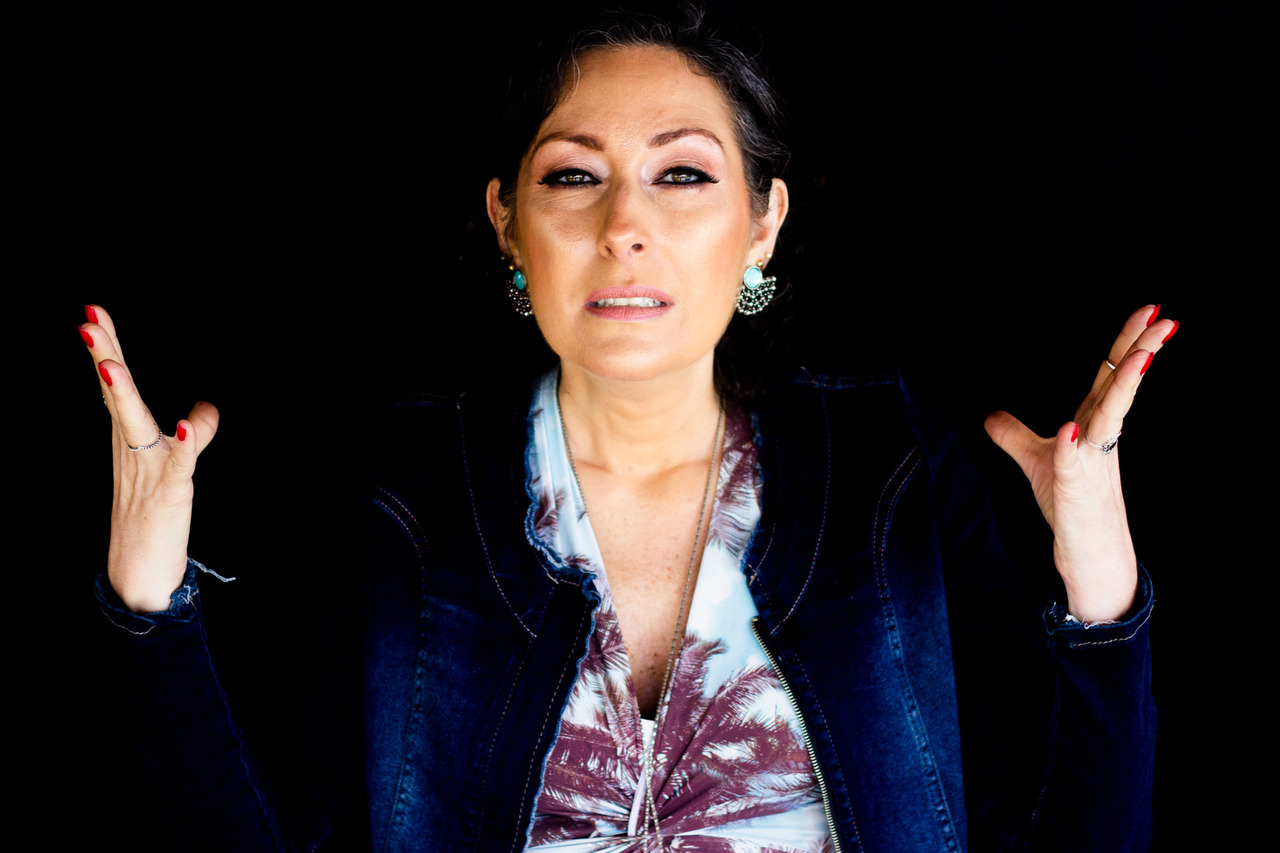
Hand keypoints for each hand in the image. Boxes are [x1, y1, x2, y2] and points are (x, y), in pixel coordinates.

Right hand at [81, 304, 219, 612]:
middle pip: (116, 394)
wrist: (139, 572)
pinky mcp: (170, 490)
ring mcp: (148, 467)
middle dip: (104, 357)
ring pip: (134, 422)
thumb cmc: (152, 518)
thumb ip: (190, 436)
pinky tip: (190, 421)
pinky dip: (185, 441)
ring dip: (124, 393)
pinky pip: (178, 462)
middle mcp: (132, 447)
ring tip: (111, 364)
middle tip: (87, 322)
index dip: (107, 349)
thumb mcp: (173, 469)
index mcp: (128, 438)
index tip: (94, 312)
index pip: (115, 385)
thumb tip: (206, 409)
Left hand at [984, 304, 1176, 622]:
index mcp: (1092, 423)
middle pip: (1119, 386)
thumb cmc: (1068, 505)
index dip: (1126, 342)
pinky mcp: (1077, 490)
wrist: (1086, 551)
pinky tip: (1070, 431)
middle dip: (1141, 351)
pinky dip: (1071, 447)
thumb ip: (1015, 436)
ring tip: (1139, 358)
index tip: (1149, 309)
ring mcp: (1091, 462)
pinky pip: (1073, 464)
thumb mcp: (1037, 461)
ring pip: (1110, 417)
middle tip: (1165, 319)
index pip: (1109, 375)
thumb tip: (990, 415)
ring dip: (1123, 387)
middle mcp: (1098, 436)